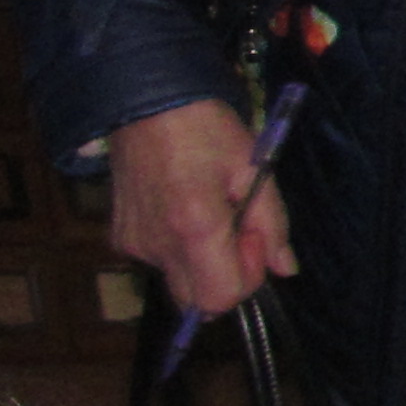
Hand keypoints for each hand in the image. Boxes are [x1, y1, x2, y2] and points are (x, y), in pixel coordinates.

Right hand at [107, 98, 295, 317]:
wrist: (145, 104)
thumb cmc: (206, 129)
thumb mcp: (254, 168)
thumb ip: (272, 225)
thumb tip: (285, 269)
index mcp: (194, 227)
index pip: (220, 298)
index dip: (247, 276)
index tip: (251, 235)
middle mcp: (157, 246)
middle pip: (197, 302)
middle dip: (226, 276)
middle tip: (235, 227)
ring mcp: (133, 245)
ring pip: (180, 281)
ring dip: (204, 261)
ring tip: (209, 210)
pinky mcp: (120, 239)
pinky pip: (159, 261)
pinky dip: (179, 248)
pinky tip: (183, 208)